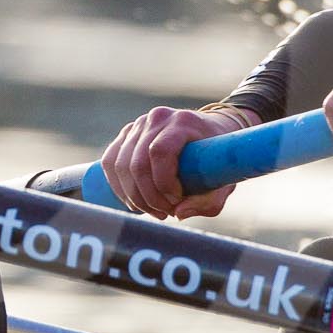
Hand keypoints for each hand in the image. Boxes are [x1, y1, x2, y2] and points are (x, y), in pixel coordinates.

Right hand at [99, 106, 254, 219]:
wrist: (212, 134)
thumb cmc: (217, 160)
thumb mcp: (222, 182)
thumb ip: (207, 201)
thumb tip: (178, 214)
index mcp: (182, 122)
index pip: (159, 151)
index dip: (162, 182)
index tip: (176, 201)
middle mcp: (158, 118)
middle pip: (137, 162)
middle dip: (148, 196)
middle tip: (165, 213)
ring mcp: (139, 124)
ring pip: (119, 165)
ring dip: (133, 195)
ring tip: (153, 210)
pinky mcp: (127, 134)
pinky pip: (110, 162)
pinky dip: (118, 186)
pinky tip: (134, 202)